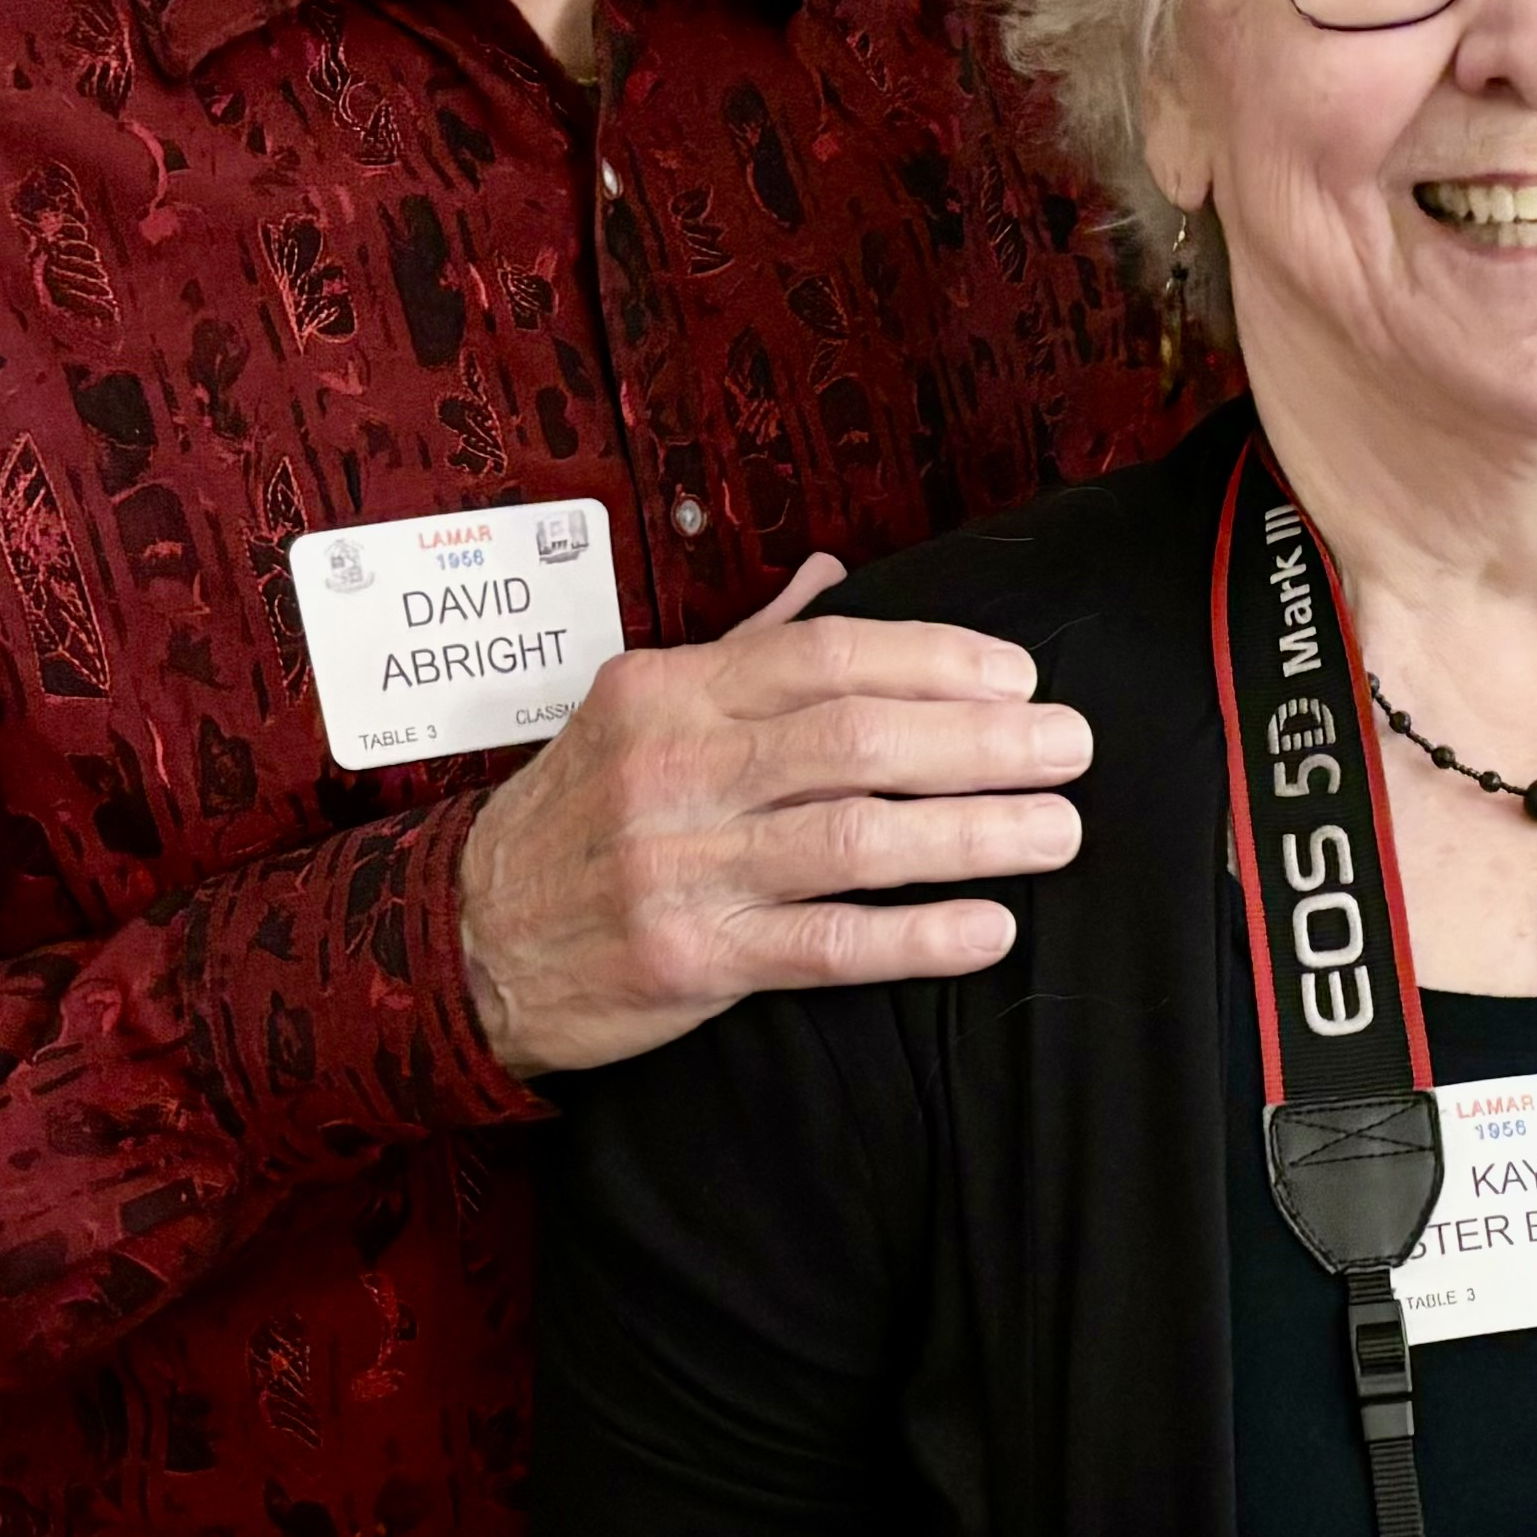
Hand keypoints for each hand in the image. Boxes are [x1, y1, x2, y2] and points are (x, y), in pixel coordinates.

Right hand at [454, 551, 1093, 1073]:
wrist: (464, 943)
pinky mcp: (689, 960)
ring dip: (974, 834)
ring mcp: (682, 866)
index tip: (1018, 678)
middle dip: (981, 742)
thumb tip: (834, 577)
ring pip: (856, 838)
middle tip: (1072, 747)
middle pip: (857, 740)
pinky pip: (826, 946)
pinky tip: (990, 930)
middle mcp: (676, 769)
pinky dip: (916, 937)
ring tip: (1059, 830)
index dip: (936, 661)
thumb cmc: (574, 819)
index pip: (827, 655)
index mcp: (670, 691)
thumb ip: (744, 648)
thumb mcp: (635, 709)